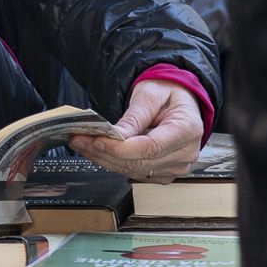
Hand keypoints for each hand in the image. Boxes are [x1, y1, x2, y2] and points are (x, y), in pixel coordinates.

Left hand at [70, 78, 203, 181]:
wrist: (178, 101)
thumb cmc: (167, 93)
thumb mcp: (150, 94)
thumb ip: (135, 116)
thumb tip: (116, 135)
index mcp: (187, 129)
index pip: (151, 147)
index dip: (121, 148)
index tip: (98, 140)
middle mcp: (186, 153)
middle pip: (140, 162)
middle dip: (104, 152)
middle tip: (78, 139)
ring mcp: (176, 166)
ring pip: (134, 171)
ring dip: (103, 159)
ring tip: (81, 143)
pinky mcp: (164, 172)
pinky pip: (135, 173)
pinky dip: (112, 162)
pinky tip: (95, 151)